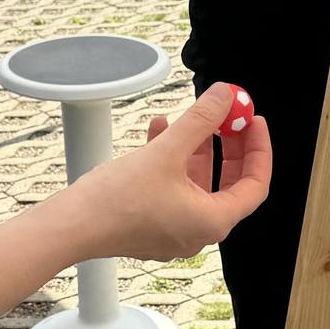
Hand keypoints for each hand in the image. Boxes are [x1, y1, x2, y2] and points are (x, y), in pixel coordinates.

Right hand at [75, 84, 269, 260]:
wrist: (71, 227)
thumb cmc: (116, 202)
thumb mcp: (167, 151)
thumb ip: (201, 120)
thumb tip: (225, 96)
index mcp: (212, 222)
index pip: (254, 185)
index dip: (258, 149)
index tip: (252, 121)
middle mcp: (197, 232)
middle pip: (227, 183)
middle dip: (227, 145)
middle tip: (227, 116)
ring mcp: (174, 231)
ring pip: (196, 183)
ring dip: (194, 148)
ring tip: (186, 118)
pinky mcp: (152, 226)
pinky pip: (174, 189)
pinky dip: (172, 162)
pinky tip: (158, 133)